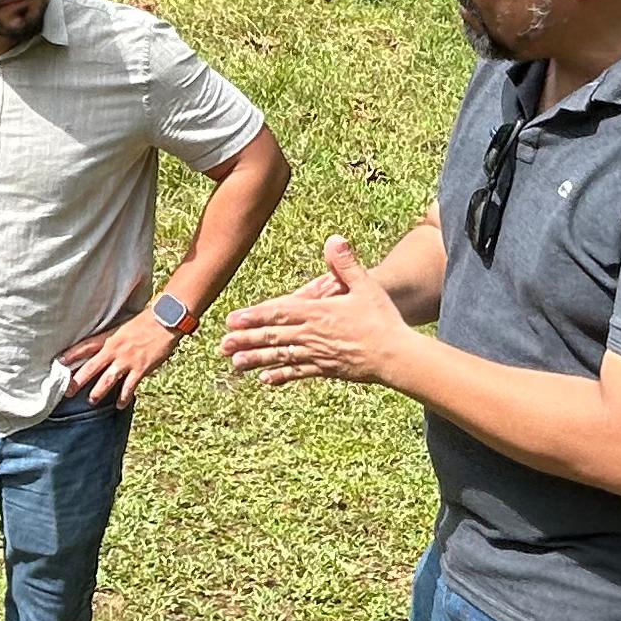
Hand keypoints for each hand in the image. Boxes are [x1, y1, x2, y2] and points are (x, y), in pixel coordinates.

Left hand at [58, 309, 184, 405]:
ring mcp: (126, 360)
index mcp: (109, 337)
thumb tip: (103, 348)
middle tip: (67, 392)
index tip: (59, 362)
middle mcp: (114, 349)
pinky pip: (129, 387)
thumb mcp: (122, 326)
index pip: (85, 347)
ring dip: (98, 392)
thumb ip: (111, 338)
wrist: (165, 321)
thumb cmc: (145, 322)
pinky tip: (119, 405)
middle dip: (77, 380)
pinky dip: (123, 397)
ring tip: (91, 401)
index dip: (71, 355)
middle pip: (91, 367)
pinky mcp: (140, 368)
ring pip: (107, 380)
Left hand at [222, 238, 411, 389]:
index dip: (255, 316)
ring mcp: (318, 355)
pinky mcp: (327, 370)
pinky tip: (266, 380)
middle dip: (246, 340)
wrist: (397, 356)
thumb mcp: (366, 286)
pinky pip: (299, 373)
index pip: (280, 313)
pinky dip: (281, 375)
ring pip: (281, 357)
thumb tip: (334, 239)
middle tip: (223, 344)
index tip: (234, 319)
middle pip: (273, 337)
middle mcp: (313, 335)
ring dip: (256, 360)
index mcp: (318, 313)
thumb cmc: (382, 319)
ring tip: (235, 364)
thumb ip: (346, 264)